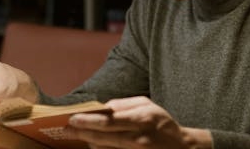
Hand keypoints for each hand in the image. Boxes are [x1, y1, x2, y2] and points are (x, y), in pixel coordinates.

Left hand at [64, 96, 211, 148]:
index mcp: (141, 118)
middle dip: (82, 133)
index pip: (108, 120)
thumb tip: (100, 108)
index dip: (88, 121)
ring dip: (90, 143)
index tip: (72, 118)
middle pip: (103, 136)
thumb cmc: (162, 124)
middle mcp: (138, 137)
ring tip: (81, 137)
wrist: (182, 148)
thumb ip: (124, 105)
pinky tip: (94, 145)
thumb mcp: (147, 106)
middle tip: (67, 130)